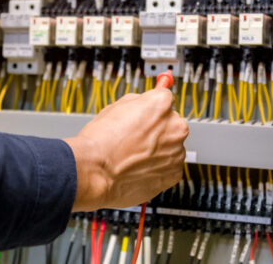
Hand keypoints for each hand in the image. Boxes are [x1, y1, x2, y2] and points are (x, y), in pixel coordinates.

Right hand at [64, 89, 188, 210]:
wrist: (96, 172)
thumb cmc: (102, 142)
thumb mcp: (115, 107)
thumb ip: (138, 102)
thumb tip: (144, 103)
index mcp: (161, 105)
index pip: (165, 99)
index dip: (152, 108)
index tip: (147, 114)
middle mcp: (174, 127)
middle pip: (171, 123)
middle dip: (158, 129)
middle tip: (137, 137)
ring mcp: (176, 151)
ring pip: (171, 146)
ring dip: (159, 149)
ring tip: (136, 154)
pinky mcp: (174, 173)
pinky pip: (170, 166)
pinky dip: (159, 167)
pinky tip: (140, 167)